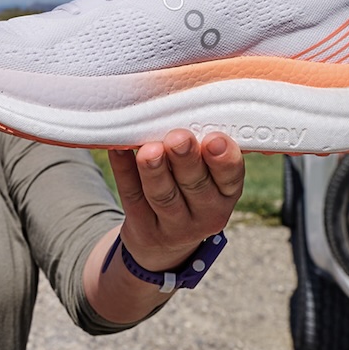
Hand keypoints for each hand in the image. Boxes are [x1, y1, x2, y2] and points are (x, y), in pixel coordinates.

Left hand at [107, 129, 243, 271]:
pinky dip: (123, 171)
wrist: (164, 242)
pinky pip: (131, 196)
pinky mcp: (142, 227)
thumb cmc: (190, 192)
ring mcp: (173, 225)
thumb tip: (182, 108)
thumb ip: (202, 150)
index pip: (231, 178)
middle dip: (186, 160)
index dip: (224, 160)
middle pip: (195, 186)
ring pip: (162, 196)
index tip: (214, 139)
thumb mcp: (208, 177)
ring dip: (155, 171)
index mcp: (226, 194)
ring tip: (149, 149)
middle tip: (178, 137)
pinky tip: (117, 149)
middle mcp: (206, 213)